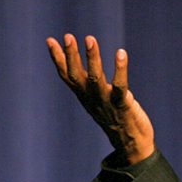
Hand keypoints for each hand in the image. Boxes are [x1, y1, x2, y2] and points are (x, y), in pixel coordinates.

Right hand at [46, 34, 154, 164]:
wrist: (131, 144)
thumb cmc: (115, 117)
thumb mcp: (98, 99)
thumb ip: (91, 85)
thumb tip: (85, 70)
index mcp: (84, 96)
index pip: (67, 75)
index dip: (58, 58)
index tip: (50, 40)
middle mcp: (91, 98)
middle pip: (76, 76)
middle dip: (71, 55)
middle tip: (68, 36)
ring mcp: (105, 102)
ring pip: (95, 78)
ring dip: (92, 58)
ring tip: (90, 39)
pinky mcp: (122, 104)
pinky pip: (119, 85)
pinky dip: (120, 69)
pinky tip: (121, 53)